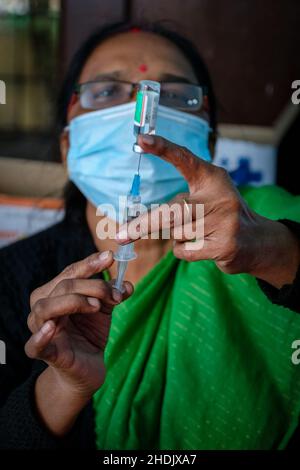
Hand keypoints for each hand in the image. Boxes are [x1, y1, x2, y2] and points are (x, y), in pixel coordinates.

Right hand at [25, 250, 132, 395]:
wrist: (86, 370)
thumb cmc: (89, 334)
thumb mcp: (104, 311)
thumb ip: (113, 295)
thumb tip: (126, 285)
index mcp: (55, 292)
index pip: (70, 273)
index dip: (89, 264)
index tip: (109, 257)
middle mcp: (43, 307)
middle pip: (63, 286)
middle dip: (93, 286)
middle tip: (115, 296)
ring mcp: (40, 330)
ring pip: (46, 307)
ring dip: (73, 302)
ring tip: (96, 306)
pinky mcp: (45, 354)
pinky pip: (34, 345)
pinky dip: (40, 336)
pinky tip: (51, 328)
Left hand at [116, 134, 299, 287]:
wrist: (257, 241)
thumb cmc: (222, 214)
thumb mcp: (209, 196)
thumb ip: (181, 199)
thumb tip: (139, 219)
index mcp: (213, 178)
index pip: (186, 159)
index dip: (164, 148)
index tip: (142, 140)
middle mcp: (219, 196)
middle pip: (172, 210)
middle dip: (144, 225)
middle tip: (121, 235)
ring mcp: (224, 222)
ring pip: (177, 233)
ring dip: (177, 236)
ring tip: (198, 233)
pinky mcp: (224, 246)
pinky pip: (184, 251)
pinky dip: (184, 251)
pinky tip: (203, 246)